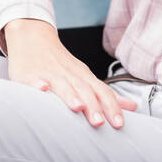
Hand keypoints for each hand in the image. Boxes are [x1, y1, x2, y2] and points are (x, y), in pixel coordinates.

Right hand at [3, 18, 136, 127]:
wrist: (32, 36)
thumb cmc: (60, 63)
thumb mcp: (84, 76)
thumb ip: (105, 93)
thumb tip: (132, 107)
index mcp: (84, 77)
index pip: (102, 92)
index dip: (111, 107)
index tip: (119, 124)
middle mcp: (69, 75)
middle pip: (84, 90)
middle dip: (93, 106)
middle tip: (99, 123)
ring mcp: (49, 74)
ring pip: (62, 85)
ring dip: (70, 96)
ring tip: (77, 107)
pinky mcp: (29, 74)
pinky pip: (34, 80)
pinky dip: (38, 85)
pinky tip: (41, 89)